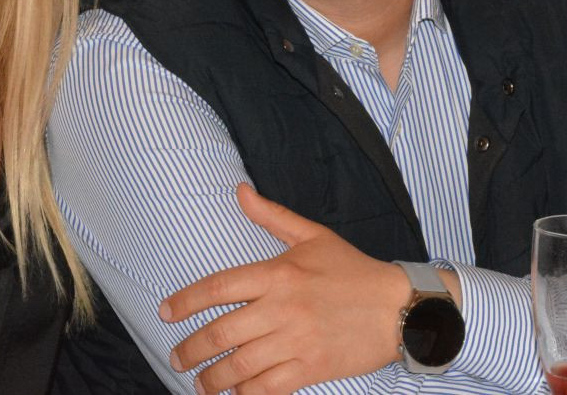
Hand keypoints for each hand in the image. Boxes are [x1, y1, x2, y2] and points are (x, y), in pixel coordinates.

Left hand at [159, 183, 411, 393]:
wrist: (400, 308)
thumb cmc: (353, 270)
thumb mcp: (313, 235)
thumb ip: (272, 216)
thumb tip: (239, 191)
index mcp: (279, 273)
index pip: (219, 287)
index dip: (186, 301)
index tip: (165, 313)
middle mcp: (283, 308)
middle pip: (221, 333)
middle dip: (192, 349)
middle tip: (177, 357)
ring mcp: (297, 340)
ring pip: (240, 366)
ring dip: (212, 379)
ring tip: (200, 383)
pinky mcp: (312, 368)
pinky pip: (268, 388)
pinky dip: (246, 394)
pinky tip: (235, 394)